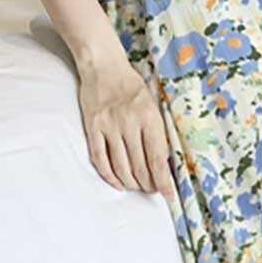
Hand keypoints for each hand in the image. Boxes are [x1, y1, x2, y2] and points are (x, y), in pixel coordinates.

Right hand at [77, 53, 175, 201]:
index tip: (169, 196)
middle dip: (148, 185)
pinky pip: (99, 158)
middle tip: (152, 190)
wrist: (104, 67)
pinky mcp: (92, 127)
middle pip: (140, 167)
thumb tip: (166, 163)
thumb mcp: (155, 106)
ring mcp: (108, 127)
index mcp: (149, 119)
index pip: (157, 160)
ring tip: (137, 187)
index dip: (164, 182)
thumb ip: (159, 132)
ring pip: (120, 167)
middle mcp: (129, 124)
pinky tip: (117, 183)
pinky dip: (109, 176)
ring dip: (131, 183)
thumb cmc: (133, 88)